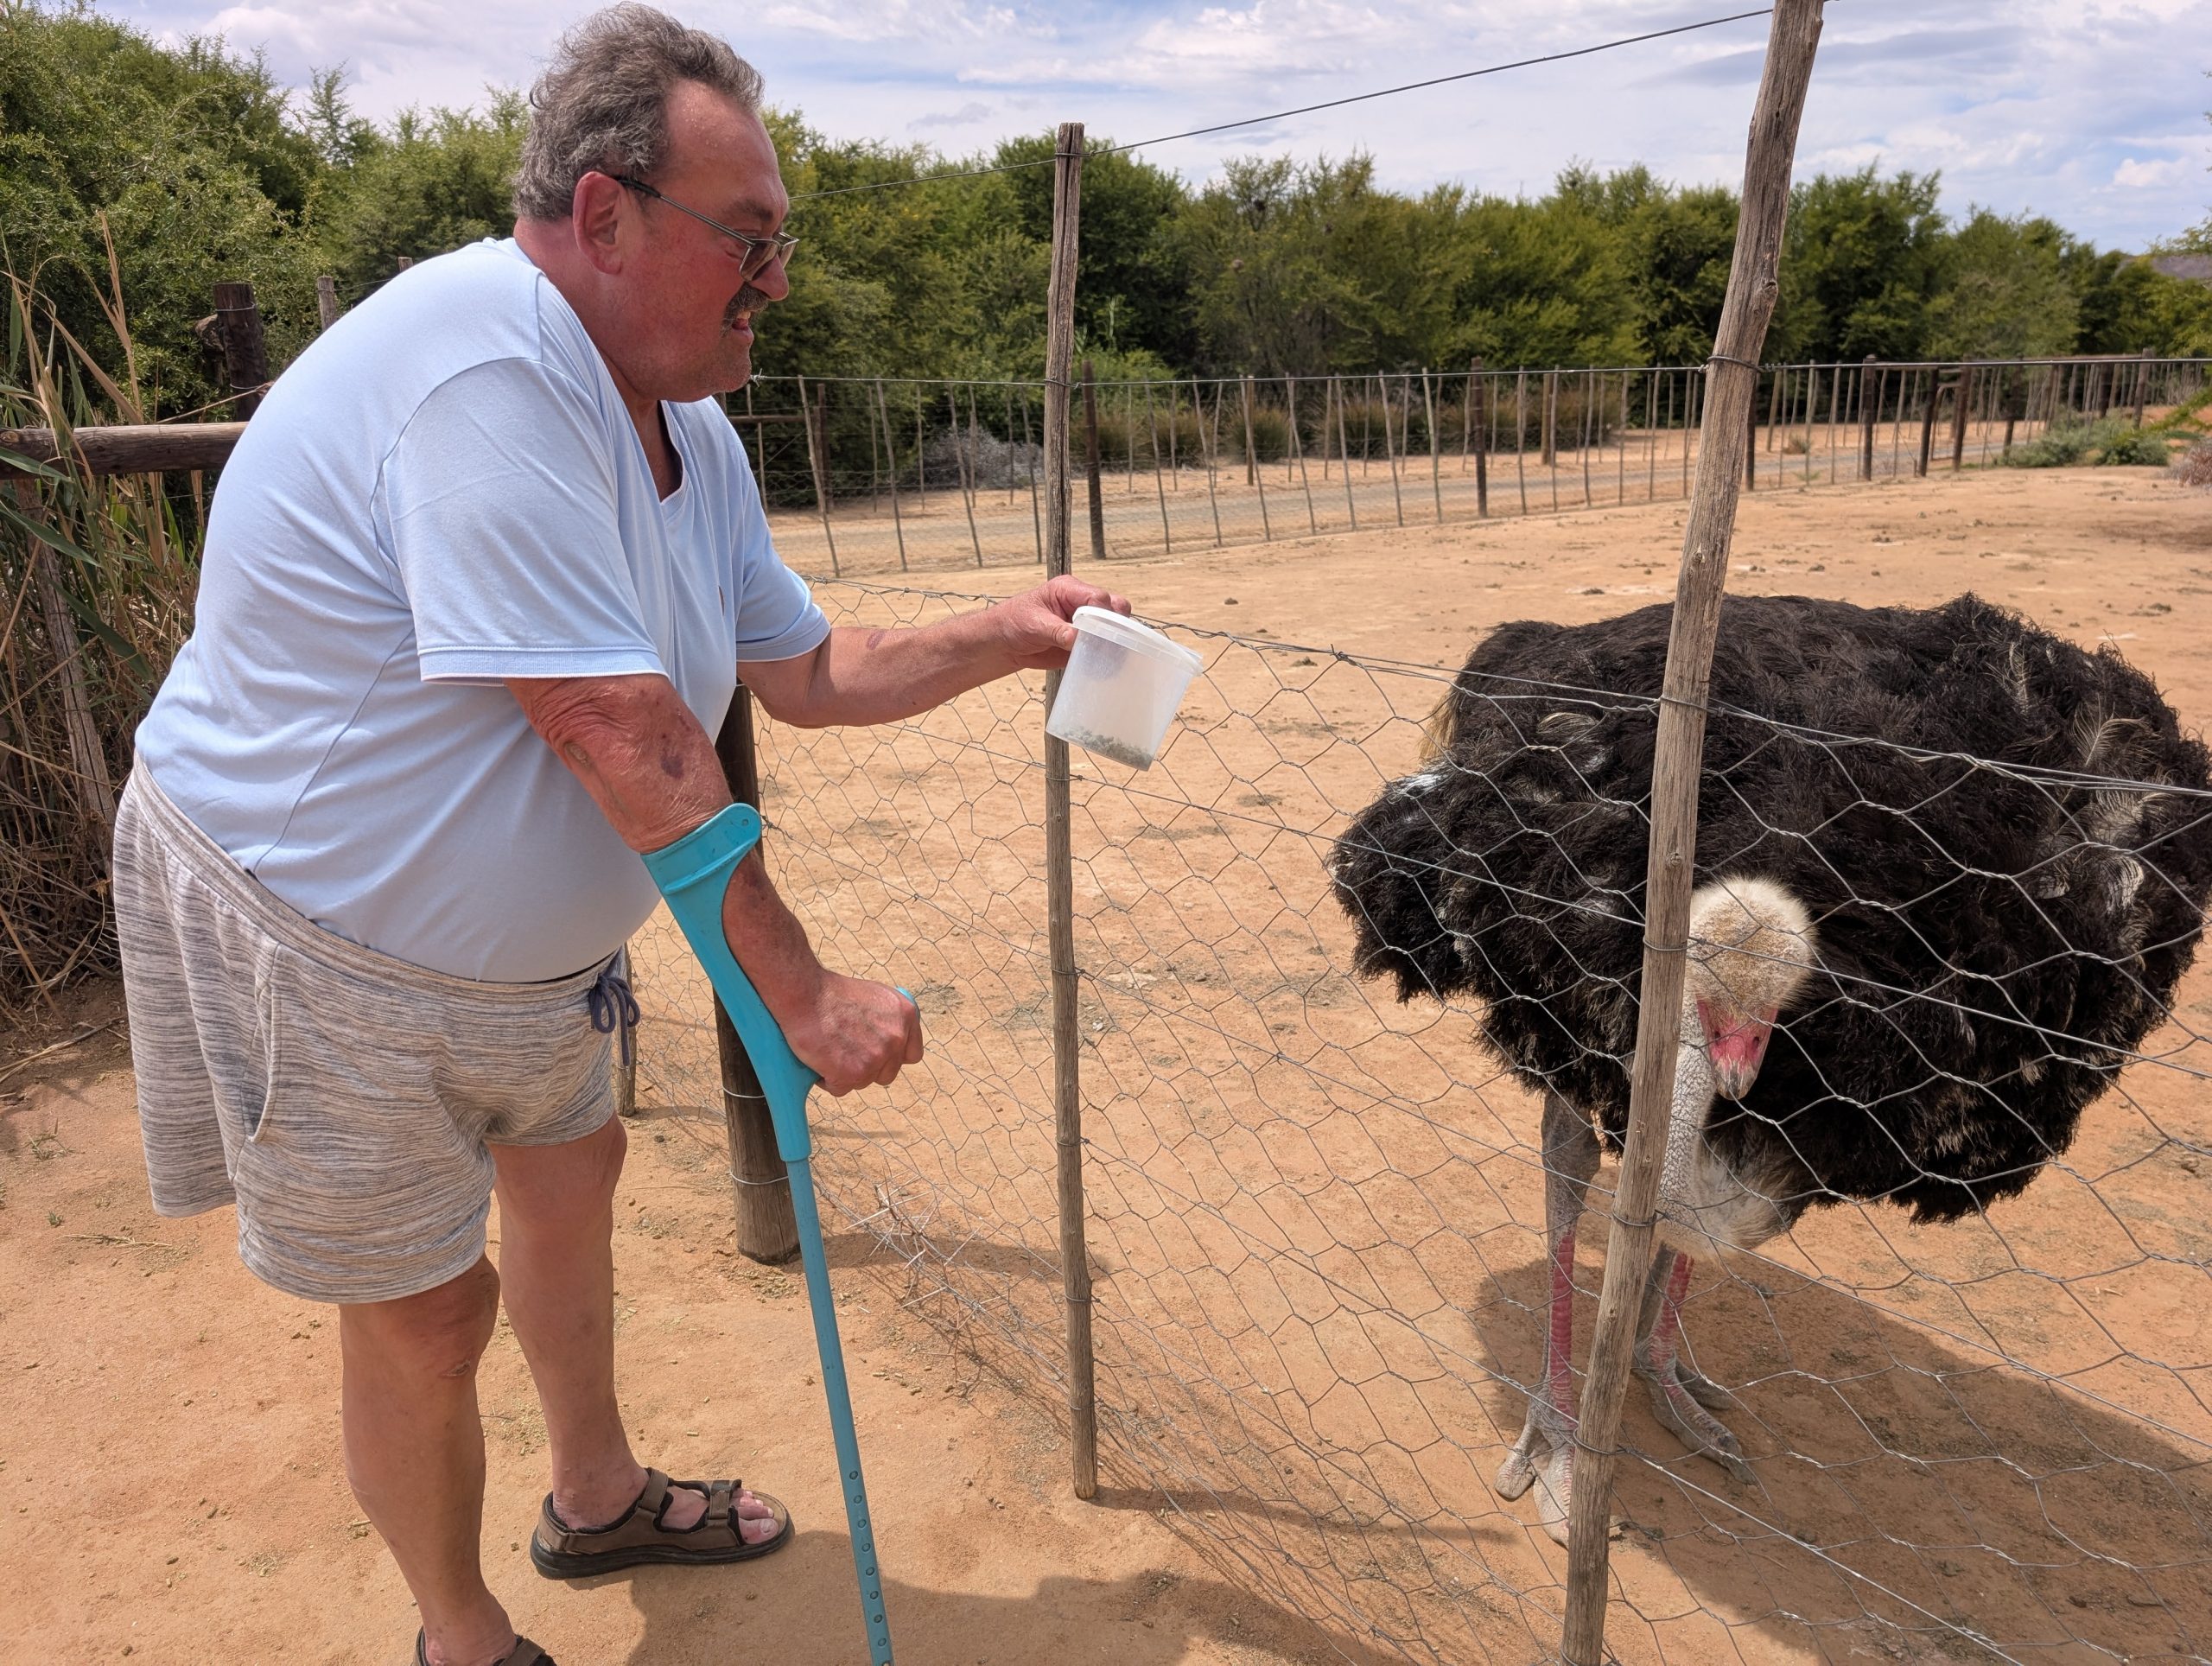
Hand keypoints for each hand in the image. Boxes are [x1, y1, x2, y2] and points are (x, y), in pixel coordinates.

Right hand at [783, 972, 922, 1094]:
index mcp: (906, 1015)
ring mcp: (876, 1058)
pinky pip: (840, 1089)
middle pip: (887, 1073)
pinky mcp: (853, 1074)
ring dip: (845, 1073)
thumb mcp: (876, 995)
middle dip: (867, 1067)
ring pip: (863, 1082)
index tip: (877, 1055)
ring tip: (829, 1051)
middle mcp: (896, 1038)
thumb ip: (890, 1019)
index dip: (892, 1057)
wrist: (805, 994)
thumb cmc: (832, 992)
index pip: (911, 1054)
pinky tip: (819, 1060)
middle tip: (845, 1052)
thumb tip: (890, 1038)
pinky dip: (827, 1080)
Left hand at [990, 575, 1130, 671]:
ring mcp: (1085, 624)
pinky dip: (1106, 657)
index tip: (1097, 631)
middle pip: (1114, 609)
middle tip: (1105, 644)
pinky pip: (1104, 648)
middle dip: (1115, 626)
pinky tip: (1101, 665)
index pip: (1098, 597)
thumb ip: (1056, 630)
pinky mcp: (1084, 642)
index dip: (1102, 614)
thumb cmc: (1013, 623)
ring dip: (1113, 643)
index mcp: (1069, 590)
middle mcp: (1081, 604)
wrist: (1004, 644)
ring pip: (1114, 628)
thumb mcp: (1033, 624)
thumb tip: (1076, 637)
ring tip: (1105, 658)